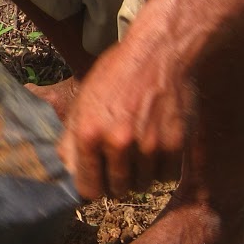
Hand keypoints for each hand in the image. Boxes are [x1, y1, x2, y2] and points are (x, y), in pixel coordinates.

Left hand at [59, 35, 190, 200]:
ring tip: (140, 148)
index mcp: (88, 133)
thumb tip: (68, 173)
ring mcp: (149, 145)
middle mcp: (118, 142)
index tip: (99, 178)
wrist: (159, 53)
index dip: (93, 185)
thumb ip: (72, 140)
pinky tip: (158, 145)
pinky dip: (162, 167)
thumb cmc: (117, 75)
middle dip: (117, 180)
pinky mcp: (176, 144)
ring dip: (141, 174)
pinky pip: (166, 177)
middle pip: (117, 190)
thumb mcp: (83, 101)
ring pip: (142, 185)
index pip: (88, 189)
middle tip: (121, 160)